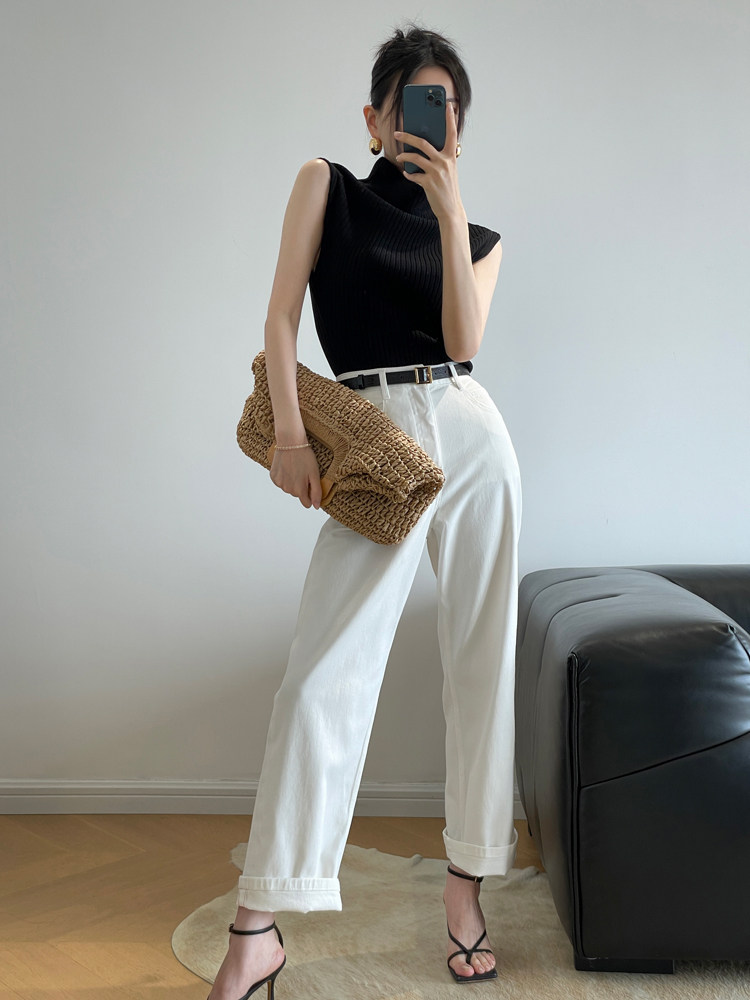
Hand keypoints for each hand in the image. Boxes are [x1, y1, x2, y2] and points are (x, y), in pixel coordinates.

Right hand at [270, 446, 322, 508]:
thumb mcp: (315, 474)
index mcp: (299, 490)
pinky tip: (288, 467)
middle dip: (302, 486)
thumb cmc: (304, 457)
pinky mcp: (273, 477)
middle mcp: (287, 489)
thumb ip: (316, 492)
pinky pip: (281, 482)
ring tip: (295, 468)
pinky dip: (285, 477)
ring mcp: (279, 483)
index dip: (310, 495)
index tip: (311, 484)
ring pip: (289, 488)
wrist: (290, 442)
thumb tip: (316, 507)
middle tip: (304, 472)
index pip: (306, 503)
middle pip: (297, 494)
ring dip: (293, 481)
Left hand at [394, 100, 463, 221]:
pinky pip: (413, 175)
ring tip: (399, 155)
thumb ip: (440, 157)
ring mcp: (436, 172)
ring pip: (415, 157)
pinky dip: (408, 173)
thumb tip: (423, 147)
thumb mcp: (449, 169)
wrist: (451, 209)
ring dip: (404, 155)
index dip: (450, 118)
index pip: (452, 133)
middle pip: (423, 143)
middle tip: (397, 132)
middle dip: (408, 136)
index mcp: (451, 156)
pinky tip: (406, 173)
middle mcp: (445, 161)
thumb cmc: (448, 188)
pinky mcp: (428, 183)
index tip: (447, 105)